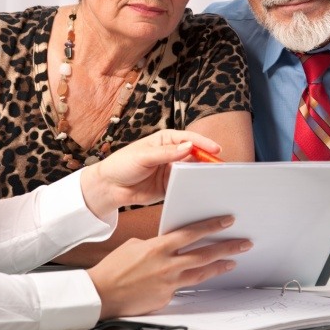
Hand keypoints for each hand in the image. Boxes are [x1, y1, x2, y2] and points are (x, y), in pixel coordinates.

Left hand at [80, 129, 220, 217]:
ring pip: (192, 171)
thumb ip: (166, 153)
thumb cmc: (122, 164)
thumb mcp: (143, 156)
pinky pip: (184, 186)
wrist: (109, 187)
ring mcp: (171, 171)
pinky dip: (193, 187)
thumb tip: (188, 147)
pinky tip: (201, 190)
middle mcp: (171, 154)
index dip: (203, 143)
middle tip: (220, 167)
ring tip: (214, 179)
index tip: (215, 150)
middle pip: (194, 155)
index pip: (188, 139)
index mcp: (164, 140)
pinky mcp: (169, 186)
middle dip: (206, 160)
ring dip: (201, 174)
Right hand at [87, 215, 251, 318]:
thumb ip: (156, 244)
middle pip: (204, 254)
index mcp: (157, 247)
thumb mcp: (135, 245)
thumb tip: (168, 245)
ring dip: (219, 266)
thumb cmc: (114, 268)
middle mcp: (166, 264)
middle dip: (226, 247)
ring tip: (232, 262)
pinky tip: (200, 279)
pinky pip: (183, 288)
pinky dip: (191, 281)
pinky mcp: (166, 297)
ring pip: (201, 273)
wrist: (103, 293)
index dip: (211, 226)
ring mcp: (168, 283)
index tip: (226, 221)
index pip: (191, 233)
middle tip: (242, 243)